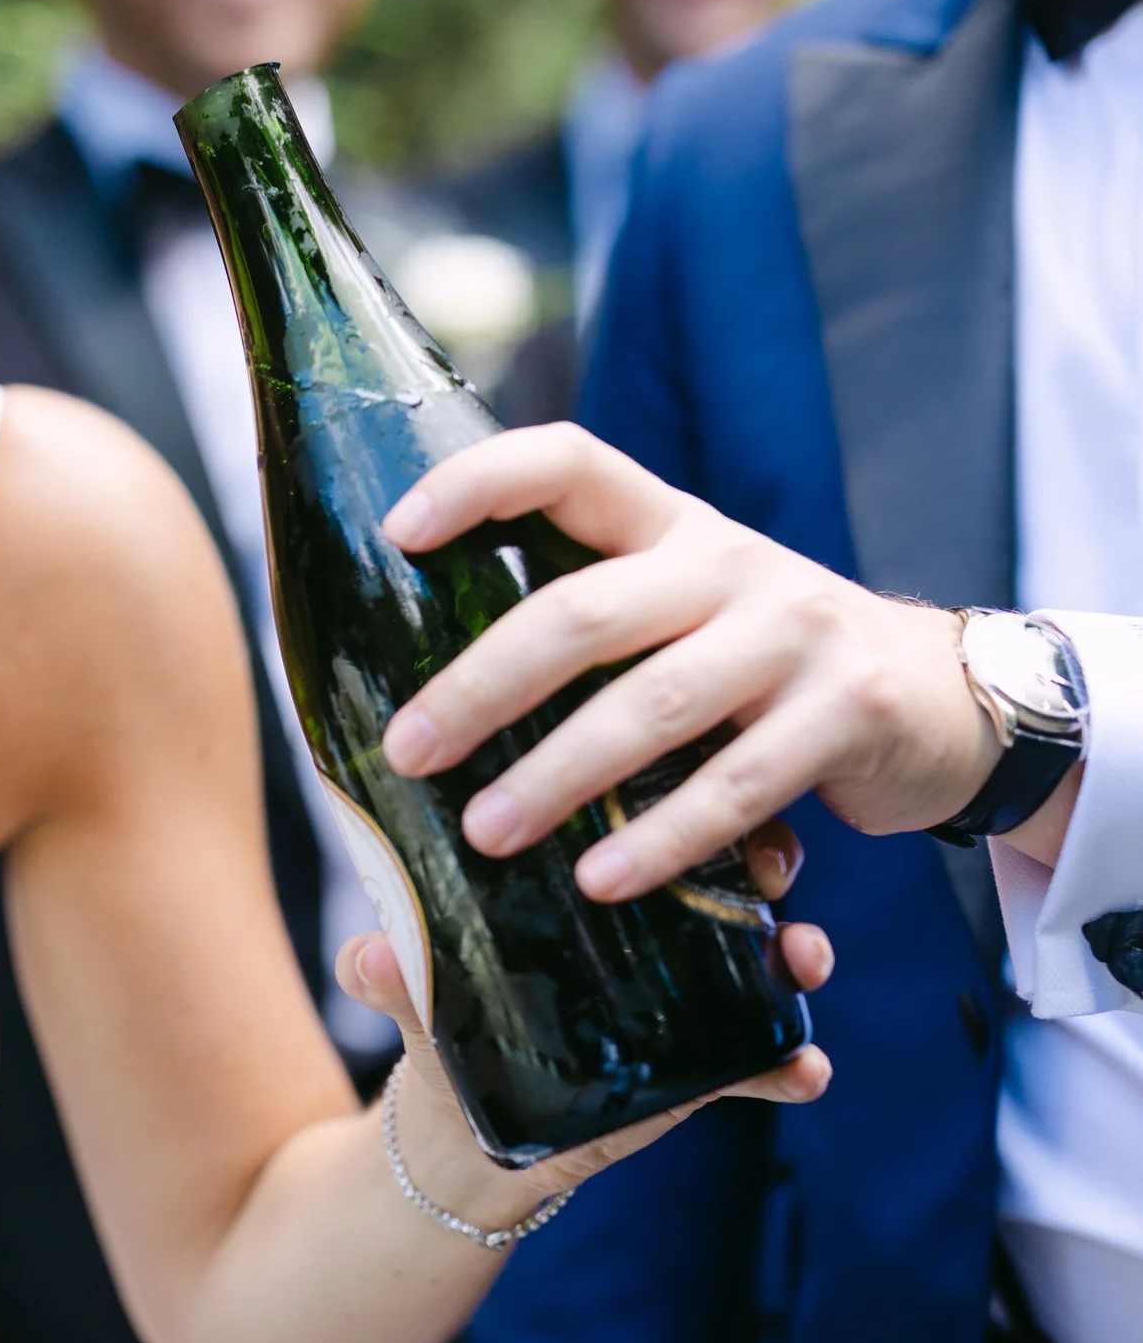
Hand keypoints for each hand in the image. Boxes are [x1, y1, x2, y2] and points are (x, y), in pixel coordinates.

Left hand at [337, 823, 833, 1219]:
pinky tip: (806, 1068)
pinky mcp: (705, 1060)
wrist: (462, 1122)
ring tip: (807, 954)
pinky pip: (764, 1057)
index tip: (698, 775)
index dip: (671, 786)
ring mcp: (689, 983)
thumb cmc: (438, 1012)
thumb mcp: (413, 986)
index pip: (637, 803)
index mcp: (579, 862)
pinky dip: (790, 1062)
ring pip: (764, 950)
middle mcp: (649, 909)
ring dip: (796, 949)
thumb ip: (388, 971)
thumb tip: (366, 955)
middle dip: (762, 856)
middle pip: (723, 863)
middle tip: (773, 865)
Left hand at [376, 425, 1003, 905]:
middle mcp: (729, 563)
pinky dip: (664, 838)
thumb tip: (430, 705)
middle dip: (483, 685)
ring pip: (652, 704)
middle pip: (583, 611)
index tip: (397, 532)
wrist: (946, 695)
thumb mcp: (687, 611)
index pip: (569, 462)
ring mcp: (796, 631)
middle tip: (408, 749)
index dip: (481, 482)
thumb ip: (594, 628)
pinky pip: (738, 784)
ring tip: (486, 830)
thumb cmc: (766, 663)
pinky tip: (601, 880)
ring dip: (558, 775)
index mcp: (671, 525)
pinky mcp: (849, 711)